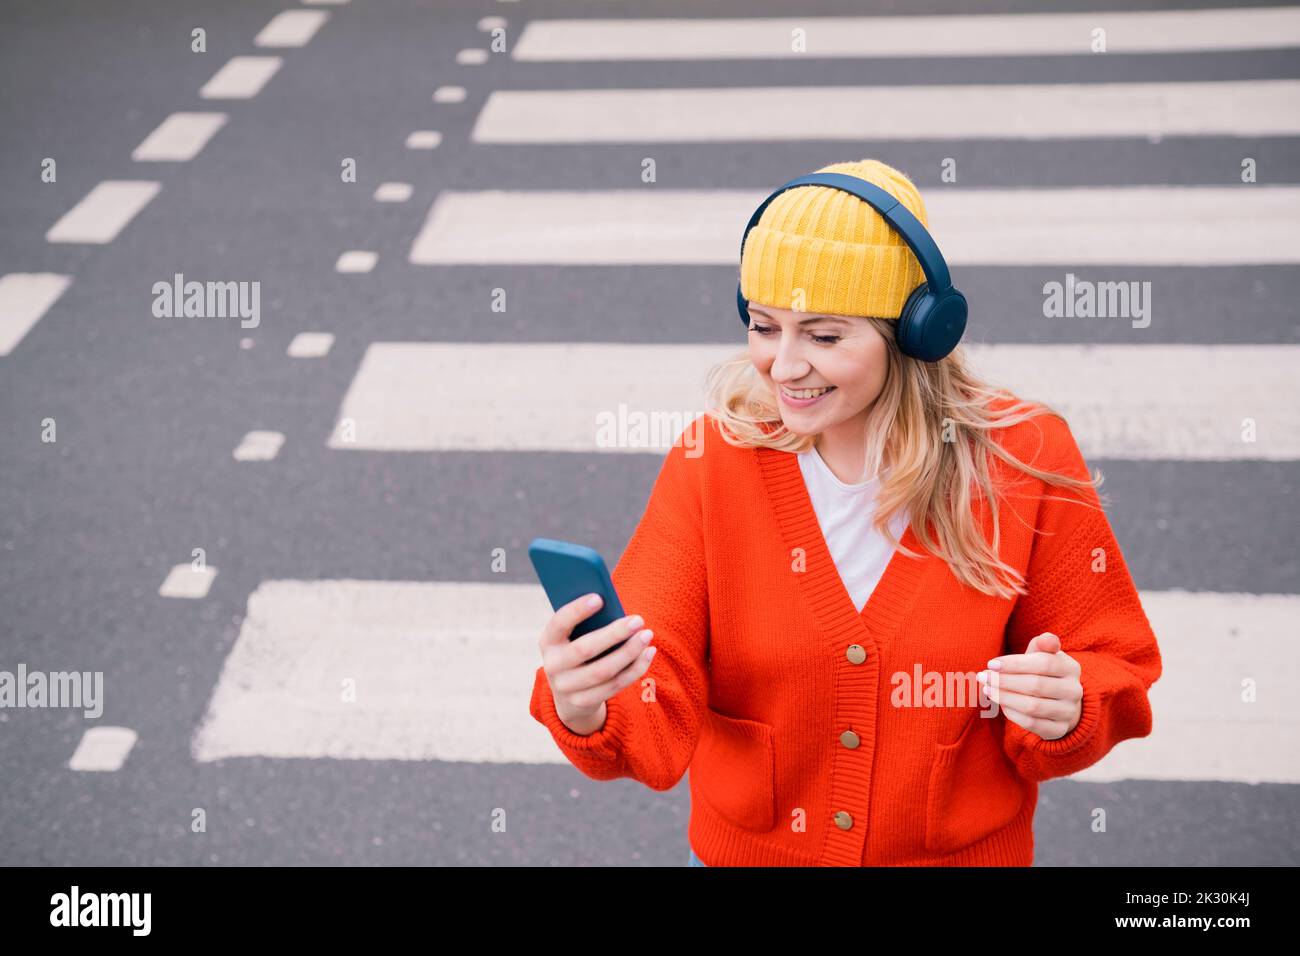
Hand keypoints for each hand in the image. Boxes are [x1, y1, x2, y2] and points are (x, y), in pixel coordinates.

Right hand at [537, 593, 656, 734]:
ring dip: (629, 652)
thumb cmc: (577, 650)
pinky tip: (648, 653)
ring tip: (647, 635)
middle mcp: (552, 665)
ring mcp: (566, 687)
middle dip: (614, 634)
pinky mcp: (583, 702)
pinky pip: (615, 686)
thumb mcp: (574, 637)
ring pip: (603, 671)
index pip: (559, 623)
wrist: (568, 694)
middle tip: (638, 620)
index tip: (599, 598)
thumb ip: (588, 623)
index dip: (577, 610)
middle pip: (585, 649)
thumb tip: (615, 607)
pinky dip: (635, 669)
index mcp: (548, 641)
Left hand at [978, 632, 1082, 740]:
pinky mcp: (1058, 729)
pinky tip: (1000, 703)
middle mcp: (1073, 691)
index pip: (1043, 663)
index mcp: (1070, 668)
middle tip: (983, 677)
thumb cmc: (1043, 672)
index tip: (991, 664)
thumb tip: (1047, 639)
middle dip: (1005, 681)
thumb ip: (1043, 644)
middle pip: (1036, 686)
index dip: (1015, 664)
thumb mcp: (1043, 654)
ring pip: (1032, 706)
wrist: (1059, 702)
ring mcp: (1068, 712)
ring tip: (987, 689)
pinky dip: (1012, 713)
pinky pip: (1031, 724)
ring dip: (1004, 697)